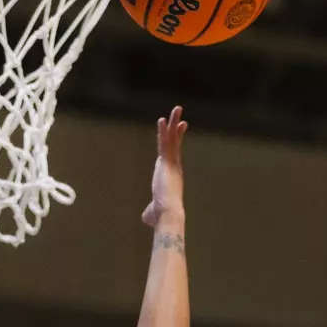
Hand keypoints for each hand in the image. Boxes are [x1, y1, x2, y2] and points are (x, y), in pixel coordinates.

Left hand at [142, 106, 187, 228]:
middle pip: (175, 144)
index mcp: (171, 176)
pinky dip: (163, 131)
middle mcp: (174, 168)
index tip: (178, 130)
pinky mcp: (166, 163)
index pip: (173, 155)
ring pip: (172, 140)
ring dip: (174, 124)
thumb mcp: (152, 212)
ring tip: (177, 109)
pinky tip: (162, 119)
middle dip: (177, 129)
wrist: (167, 216)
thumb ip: (150, 210)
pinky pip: (165, 143)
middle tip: (180, 116)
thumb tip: (146, 217)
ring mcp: (171, 165)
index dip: (175, 142)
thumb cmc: (161, 217)